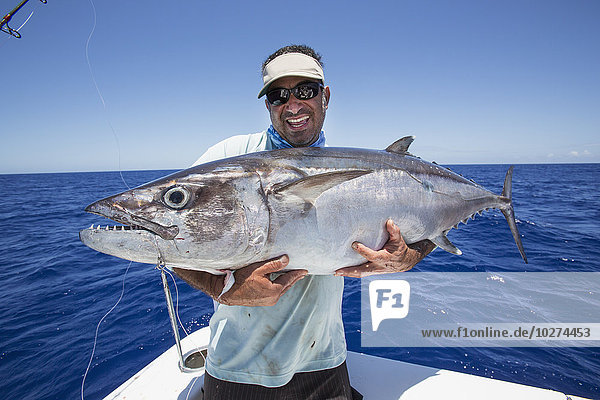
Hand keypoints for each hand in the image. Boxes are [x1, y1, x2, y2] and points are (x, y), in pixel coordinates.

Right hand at [174, 255, 306, 306]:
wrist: (228, 293)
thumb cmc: (241, 279)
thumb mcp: (258, 269)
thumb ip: (274, 264)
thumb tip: (287, 259)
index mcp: (274, 290)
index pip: (289, 279)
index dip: (297, 273)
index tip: (305, 270)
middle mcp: (273, 298)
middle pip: (287, 286)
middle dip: (295, 279)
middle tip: (302, 273)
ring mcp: (268, 301)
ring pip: (282, 290)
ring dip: (287, 283)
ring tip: (293, 277)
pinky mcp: (263, 302)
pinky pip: (276, 293)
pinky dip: (280, 287)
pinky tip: (279, 283)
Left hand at [334, 219, 434, 277]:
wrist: (405, 262)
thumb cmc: (400, 248)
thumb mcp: (399, 239)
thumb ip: (394, 231)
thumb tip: (389, 221)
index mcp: (384, 258)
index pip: (372, 255)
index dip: (363, 251)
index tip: (354, 244)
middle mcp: (378, 266)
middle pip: (362, 271)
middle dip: (350, 271)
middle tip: (338, 270)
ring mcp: (374, 270)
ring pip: (360, 274)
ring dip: (347, 274)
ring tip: (335, 272)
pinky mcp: (371, 271)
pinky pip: (360, 273)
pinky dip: (350, 273)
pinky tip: (340, 271)